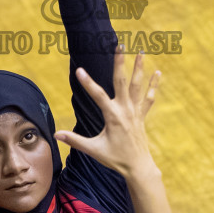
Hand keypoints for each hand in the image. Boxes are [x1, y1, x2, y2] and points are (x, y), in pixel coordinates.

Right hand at [54, 50, 162, 178]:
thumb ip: (75, 140)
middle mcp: (125, 111)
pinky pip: (149, 98)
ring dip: (139, 68)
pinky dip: (153, 86)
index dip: (87, 83)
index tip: (79, 69)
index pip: (98, 96)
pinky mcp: (142, 116)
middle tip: (121, 45)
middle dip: (120, 63)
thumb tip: (55, 135)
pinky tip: (158, 73)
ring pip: (138, 86)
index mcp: (113, 117)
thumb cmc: (115, 159)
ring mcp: (136, 112)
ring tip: (141, 51)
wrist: (138, 167)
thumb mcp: (94, 150)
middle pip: (122, 82)